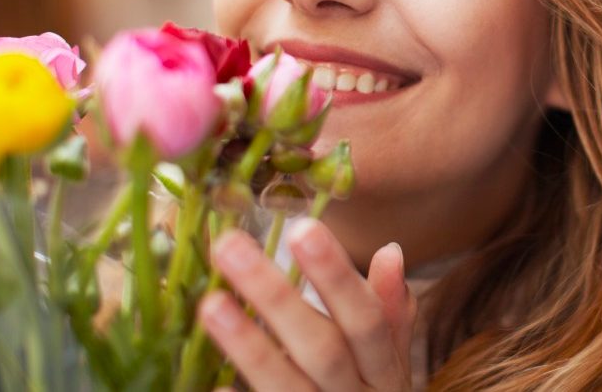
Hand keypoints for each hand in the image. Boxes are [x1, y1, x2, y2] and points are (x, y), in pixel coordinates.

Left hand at [199, 219, 417, 390]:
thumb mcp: (391, 362)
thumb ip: (390, 312)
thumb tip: (390, 250)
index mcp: (384, 372)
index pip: (365, 318)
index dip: (336, 276)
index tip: (303, 226)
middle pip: (322, 348)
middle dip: (277, 296)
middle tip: (231, 245)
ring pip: (287, 387)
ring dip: (248, 346)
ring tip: (210, 303)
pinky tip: (212, 386)